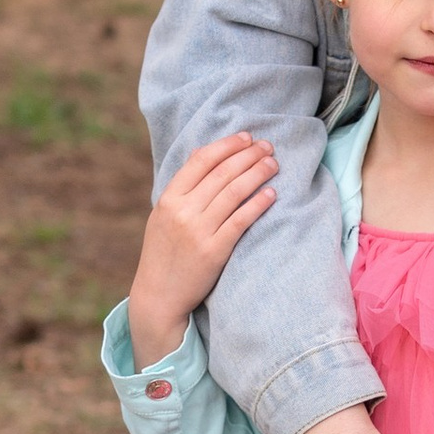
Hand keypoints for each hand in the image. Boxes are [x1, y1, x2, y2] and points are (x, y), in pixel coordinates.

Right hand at [126, 134, 277, 363]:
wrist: (159, 296)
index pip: (201, 160)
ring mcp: (198, 231)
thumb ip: (182, 186)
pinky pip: (240, 221)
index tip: (246, 137)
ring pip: (234, 193)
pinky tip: (272, 194)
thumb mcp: (163, 215)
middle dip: (248, 155)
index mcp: (168, 199)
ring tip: (273, 164)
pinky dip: (258, 204)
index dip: (226, 145)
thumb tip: (200, 152)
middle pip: (222, 173)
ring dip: (257, 174)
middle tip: (268, 147)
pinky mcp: (214, 252)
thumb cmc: (164, 253)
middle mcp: (182, 211)